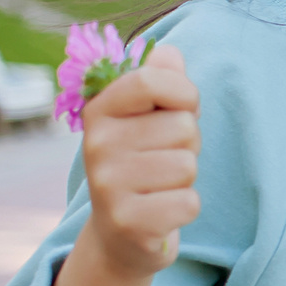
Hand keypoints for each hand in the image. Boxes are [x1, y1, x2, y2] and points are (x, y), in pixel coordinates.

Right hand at [55, 43, 198, 285]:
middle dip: (187, 145)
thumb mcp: (151, 118)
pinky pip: (189, 202)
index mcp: (100, 110)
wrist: (121, 234)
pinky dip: (186, 208)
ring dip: (186, 179)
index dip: (184, 94)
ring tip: (160, 185)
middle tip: (163, 161)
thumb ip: (161, 80)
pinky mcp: (127, 222)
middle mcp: (96, 144)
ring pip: (187, 165)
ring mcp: (107, 184)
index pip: (154, 79)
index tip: (180, 109)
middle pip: (183, 127)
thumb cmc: (146, 163)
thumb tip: (169, 52)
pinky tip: (162, 212)